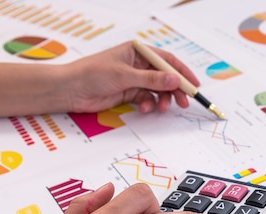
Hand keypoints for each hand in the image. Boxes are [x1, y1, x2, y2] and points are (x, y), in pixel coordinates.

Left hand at [64, 41, 200, 113]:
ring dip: (162, 100)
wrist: (71, 90)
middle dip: (175, 90)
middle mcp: (138, 64)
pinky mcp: (129, 93)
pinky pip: (147, 99)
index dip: (182, 72)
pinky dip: (149, 105)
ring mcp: (134, 79)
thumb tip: (175, 80)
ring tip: (162, 108)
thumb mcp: (125, 76)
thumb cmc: (92, 74)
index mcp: (138, 51)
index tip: (194, 85)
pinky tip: (145, 109)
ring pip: (157, 90)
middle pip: (165, 77)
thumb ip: (152, 79)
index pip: (167, 60)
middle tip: (183, 102)